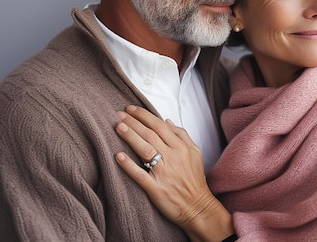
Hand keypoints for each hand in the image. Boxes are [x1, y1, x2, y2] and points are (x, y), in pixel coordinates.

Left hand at [114, 105, 233, 241]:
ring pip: (145, 150)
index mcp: (181, 147)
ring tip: (118, 127)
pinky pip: (140, 175)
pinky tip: (119, 156)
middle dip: (134, 122)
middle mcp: (173, 157)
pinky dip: (129, 165)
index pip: (160, 126)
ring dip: (131, 137)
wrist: (198, 206)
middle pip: (151, 134)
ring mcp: (164, 173)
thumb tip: (167, 120)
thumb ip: (182, 135)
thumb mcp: (195, 153)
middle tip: (118, 114)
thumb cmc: (194, 180)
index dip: (144, 116)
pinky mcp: (156, 188)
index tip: (131, 109)